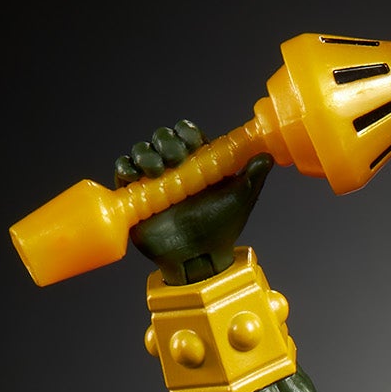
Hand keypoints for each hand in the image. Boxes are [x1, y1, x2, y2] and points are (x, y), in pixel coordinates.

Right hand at [115, 120, 273, 282]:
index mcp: (198, 163)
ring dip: (147, 154)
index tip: (192, 141)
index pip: (187, 135)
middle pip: (162, 139)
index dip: (186, 132)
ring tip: (158, 170)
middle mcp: (174, 168)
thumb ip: (253, 176)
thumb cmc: (221, 230)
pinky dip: (126, 167)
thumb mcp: (241, 200)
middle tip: (176, 158)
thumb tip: (267, 156)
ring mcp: (154, 181)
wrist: (199, 258)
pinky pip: (123, 171)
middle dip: (167, 141)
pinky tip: (136, 174)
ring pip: (142, 152)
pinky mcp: (136, 195)